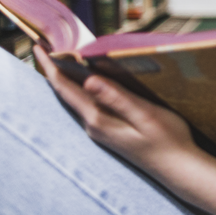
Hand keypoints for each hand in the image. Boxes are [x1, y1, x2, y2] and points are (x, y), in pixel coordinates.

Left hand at [33, 46, 200, 179]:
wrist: (178, 168)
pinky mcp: (109, 131)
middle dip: (53, 69)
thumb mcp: (145, 115)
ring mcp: (100, 130)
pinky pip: (86, 105)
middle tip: (44, 46)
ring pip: (75, 99)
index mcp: (99, 119)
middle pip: (65, 93)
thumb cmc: (167, 139)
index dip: (50, 66)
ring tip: (59, 57)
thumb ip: (116, 97)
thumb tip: (89, 79)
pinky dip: (80, 88)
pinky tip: (85, 80)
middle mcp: (93, 126)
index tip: (37, 46)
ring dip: (65, 78)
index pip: (66, 88)